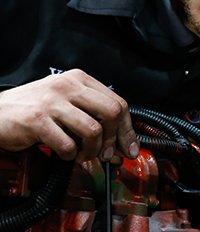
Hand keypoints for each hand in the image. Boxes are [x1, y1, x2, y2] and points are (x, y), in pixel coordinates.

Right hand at [0, 69, 138, 162]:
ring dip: (91, 151)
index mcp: (80, 78)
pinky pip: (67, 144)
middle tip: (107, 155)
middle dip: (113, 139)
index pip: (118, 101)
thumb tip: (119, 141)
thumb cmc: (35, 108)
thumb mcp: (67, 100)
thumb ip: (92, 113)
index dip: (127, 128)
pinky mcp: (37, 120)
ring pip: (93, 130)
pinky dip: (70, 155)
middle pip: (111, 112)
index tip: (129, 147)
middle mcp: (69, 85)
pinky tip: (64, 153)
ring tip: (82, 155)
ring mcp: (53, 101)